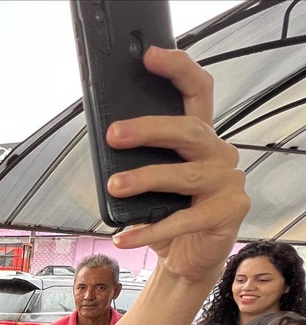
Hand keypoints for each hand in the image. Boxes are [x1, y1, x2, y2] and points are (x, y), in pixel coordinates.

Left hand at [108, 47, 248, 280]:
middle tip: (114, 135)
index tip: (149, 58)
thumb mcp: (152, 182)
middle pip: (188, 131)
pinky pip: (183, 220)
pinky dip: (150, 229)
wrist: (187, 258)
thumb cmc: (169, 213)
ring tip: (114, 186)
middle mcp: (218, 154)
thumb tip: (106, 143)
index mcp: (200, 139)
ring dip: (145, 179)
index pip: (196, 92)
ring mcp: (227, 183)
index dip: (177, 70)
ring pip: (183, 175)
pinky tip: (125, 235)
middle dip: (149, 129)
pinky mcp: (227, 213)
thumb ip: (139, 159)